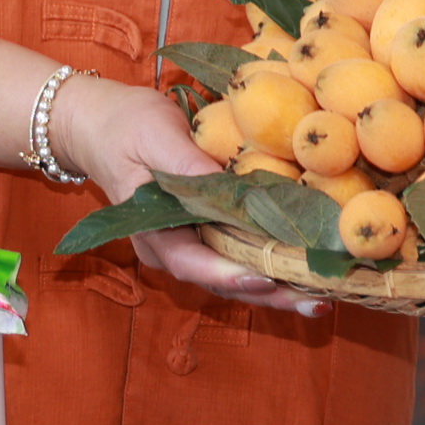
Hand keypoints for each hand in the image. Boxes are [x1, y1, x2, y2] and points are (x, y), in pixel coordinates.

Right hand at [48, 74, 327, 318]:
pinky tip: (309, 269)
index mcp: (153, 230)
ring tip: (324, 296)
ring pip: (236, 274)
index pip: (192, 262)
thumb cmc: (125, 126)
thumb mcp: (153, 134)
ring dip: (279, 286)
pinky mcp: (207, 231)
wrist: (101, 124)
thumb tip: (226, 183)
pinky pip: (240, 254)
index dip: (230, 274)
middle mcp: (172, 247)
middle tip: (317, 301)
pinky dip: (273, 262)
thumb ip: (186, 162)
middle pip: (223, 281)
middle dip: (270, 293)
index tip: (266, 278)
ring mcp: (189, 242)